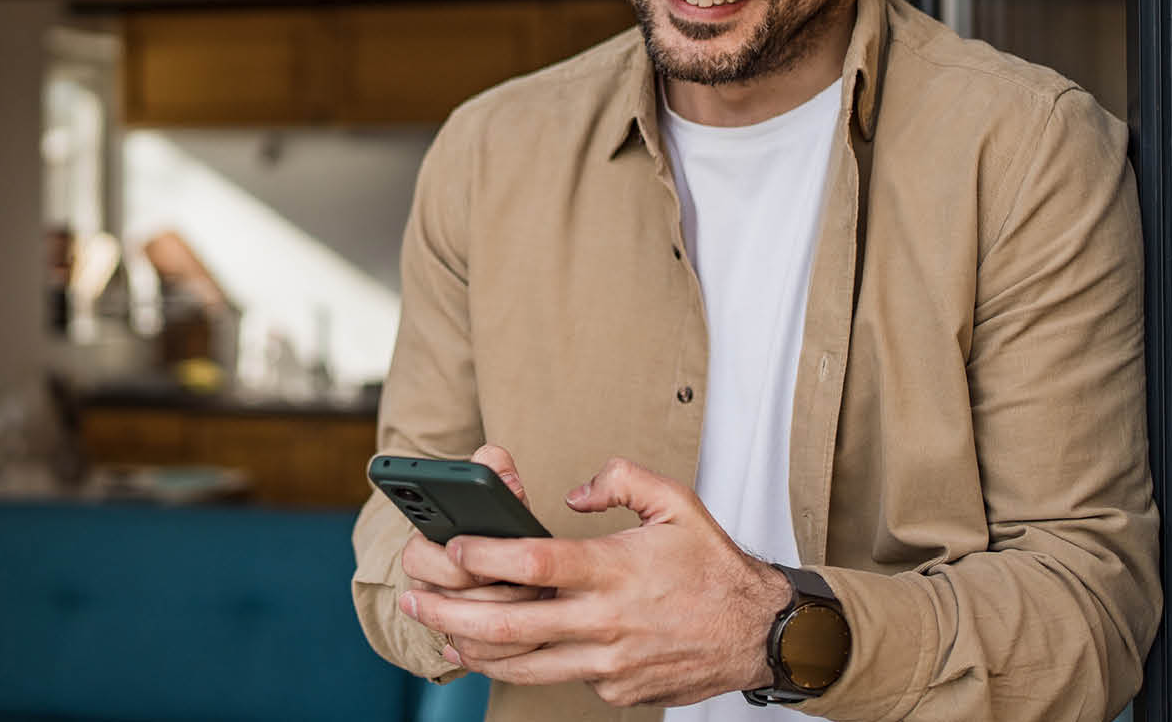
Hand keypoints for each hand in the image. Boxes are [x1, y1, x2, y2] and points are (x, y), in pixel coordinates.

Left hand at [399, 456, 793, 708]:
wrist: (759, 633)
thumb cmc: (714, 567)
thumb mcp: (676, 503)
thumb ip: (620, 479)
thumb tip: (572, 493)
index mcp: (615, 570)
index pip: (535, 564)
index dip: (484, 558)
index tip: (452, 546)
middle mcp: (606, 623)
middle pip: (509, 626)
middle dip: (449, 612)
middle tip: (412, 598)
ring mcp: (608, 665)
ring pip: (522, 667)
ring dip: (471, 648)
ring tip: (437, 630)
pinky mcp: (615, 692)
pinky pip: (559, 678)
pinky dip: (526, 664)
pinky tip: (498, 650)